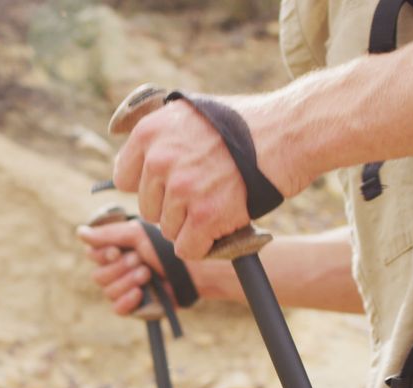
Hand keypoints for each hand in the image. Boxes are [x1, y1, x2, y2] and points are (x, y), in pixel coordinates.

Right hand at [76, 221, 175, 315]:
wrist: (190, 271)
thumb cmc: (166, 249)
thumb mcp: (137, 235)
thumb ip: (108, 234)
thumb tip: (79, 233)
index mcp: (115, 251)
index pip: (92, 255)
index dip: (102, 255)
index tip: (116, 251)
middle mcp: (116, 271)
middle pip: (98, 276)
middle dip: (119, 268)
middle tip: (140, 261)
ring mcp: (124, 290)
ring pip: (108, 291)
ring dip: (128, 281)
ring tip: (147, 273)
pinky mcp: (133, 307)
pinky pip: (117, 308)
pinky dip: (126, 300)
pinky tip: (139, 292)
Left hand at [111, 95, 300, 259]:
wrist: (289, 133)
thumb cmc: (246, 124)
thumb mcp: (192, 113)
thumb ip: (163, 137)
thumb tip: (143, 162)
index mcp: (150, 132)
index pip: (124, 178)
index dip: (149, 185)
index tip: (168, 185)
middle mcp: (159, 160)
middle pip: (147, 208)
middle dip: (172, 207)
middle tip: (203, 196)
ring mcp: (182, 189)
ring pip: (168, 230)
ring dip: (191, 226)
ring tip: (218, 205)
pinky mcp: (204, 216)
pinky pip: (187, 248)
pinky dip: (203, 246)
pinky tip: (219, 230)